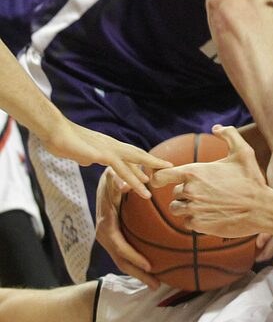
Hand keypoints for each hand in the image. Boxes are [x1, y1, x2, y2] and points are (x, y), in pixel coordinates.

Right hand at [43, 120, 170, 197]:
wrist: (55, 131)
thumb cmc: (65, 141)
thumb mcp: (81, 152)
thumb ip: (89, 157)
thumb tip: (91, 161)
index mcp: (108, 145)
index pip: (130, 154)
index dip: (141, 162)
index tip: (152, 170)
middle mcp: (112, 145)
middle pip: (137, 155)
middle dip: (152, 163)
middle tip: (168, 168)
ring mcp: (107, 149)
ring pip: (131, 163)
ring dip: (143, 176)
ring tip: (152, 189)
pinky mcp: (100, 154)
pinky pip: (119, 167)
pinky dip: (130, 176)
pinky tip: (137, 184)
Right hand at [95, 167, 159, 288]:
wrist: (105, 181)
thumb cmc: (113, 178)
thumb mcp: (112, 177)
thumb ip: (117, 181)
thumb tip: (125, 184)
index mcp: (105, 226)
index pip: (120, 247)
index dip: (134, 257)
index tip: (150, 266)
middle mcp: (105, 236)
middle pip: (122, 261)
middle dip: (138, 274)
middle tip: (157, 285)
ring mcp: (109, 240)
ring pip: (124, 261)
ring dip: (139, 273)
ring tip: (157, 284)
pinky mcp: (115, 239)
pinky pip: (125, 255)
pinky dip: (137, 264)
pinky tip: (152, 270)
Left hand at [153, 125, 267, 237]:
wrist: (261, 209)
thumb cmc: (252, 179)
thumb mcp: (244, 152)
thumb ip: (229, 134)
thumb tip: (216, 127)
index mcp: (195, 172)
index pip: (161, 176)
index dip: (159, 176)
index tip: (165, 179)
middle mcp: (190, 191)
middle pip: (174, 193)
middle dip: (186, 192)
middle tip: (207, 190)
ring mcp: (193, 210)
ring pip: (177, 209)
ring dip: (187, 206)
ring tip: (206, 202)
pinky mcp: (198, 225)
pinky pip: (187, 222)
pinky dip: (196, 219)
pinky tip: (211, 213)